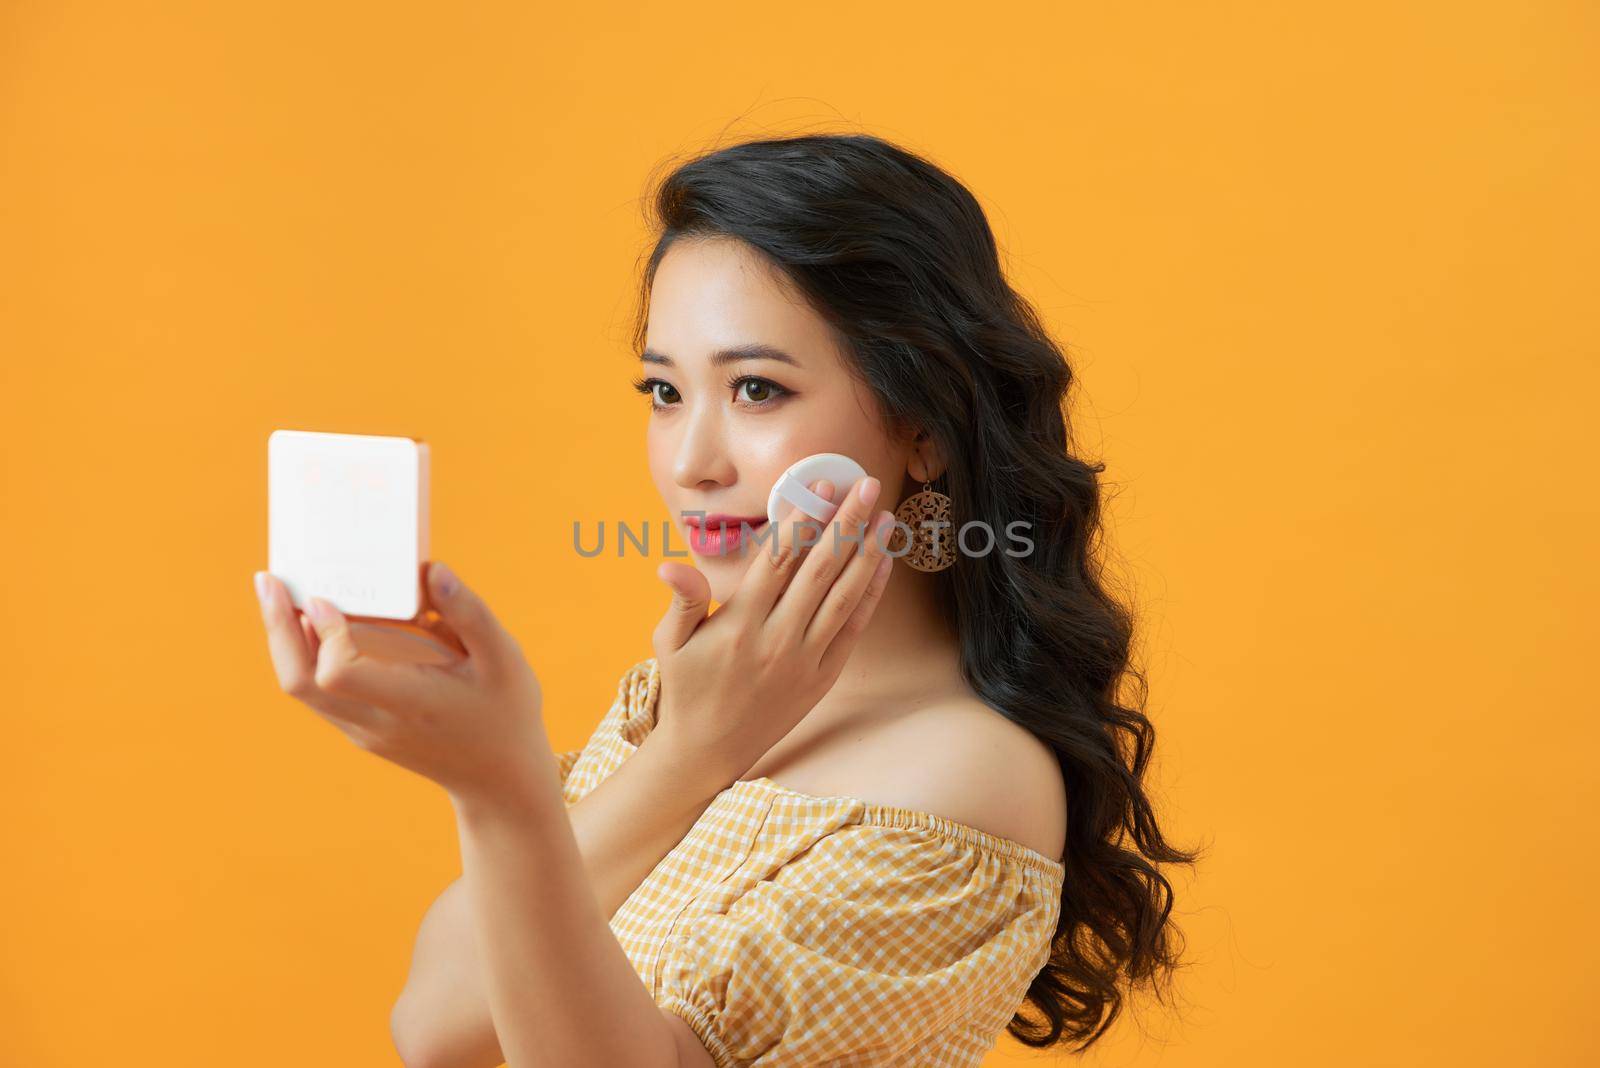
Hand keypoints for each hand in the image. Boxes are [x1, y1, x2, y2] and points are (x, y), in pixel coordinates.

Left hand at [253, 562, 546, 806]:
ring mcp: (362, 731)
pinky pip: (317, 692)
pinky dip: (304, 655)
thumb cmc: (506, 713)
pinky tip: (311, 622)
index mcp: (410, 704)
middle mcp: (376, 722)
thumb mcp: (504, 659)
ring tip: (279, 592)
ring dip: (284, 640)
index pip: (339, 675)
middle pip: (299, 682)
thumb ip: (469, 612)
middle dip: (277, 629)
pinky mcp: (360, 730)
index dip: (325, 635)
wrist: (499, 780)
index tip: (325, 598)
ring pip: (300, 689)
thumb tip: (431, 568)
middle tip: (268, 580)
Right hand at [650, 475, 896, 782]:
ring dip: (868, 553)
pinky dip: (869, 595)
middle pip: (820, 569)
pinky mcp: (823, 676)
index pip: (778, 558)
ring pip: (844, 596)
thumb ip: (683, 599)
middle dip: (846, 522)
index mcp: (740, 623)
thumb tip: (670, 563)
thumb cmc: (687, 688)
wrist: (708, 751)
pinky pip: (853, 628)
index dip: (802, 518)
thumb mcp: (671, 643)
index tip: (820, 484)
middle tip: (866, 485)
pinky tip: (882, 564)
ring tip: (886, 517)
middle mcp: (778, 638)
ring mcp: (805, 658)